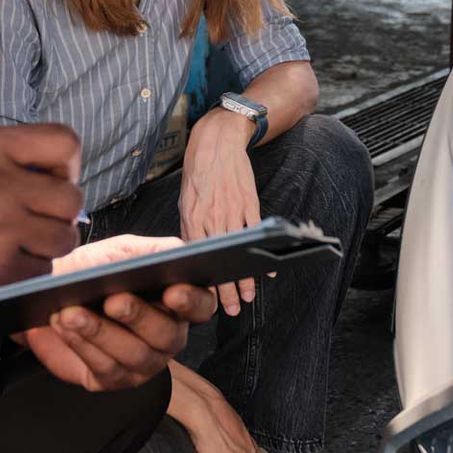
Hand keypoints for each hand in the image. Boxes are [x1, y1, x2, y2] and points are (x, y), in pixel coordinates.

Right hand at [0, 125, 82, 310]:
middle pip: (71, 197)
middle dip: (57, 209)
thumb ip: (5, 155)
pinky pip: (40, 271)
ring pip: (63, 238)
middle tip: (34, 216)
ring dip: (46, 242)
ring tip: (16, 241)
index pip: (64, 142)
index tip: (55, 178)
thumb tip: (52, 173)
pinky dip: (26, 270)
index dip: (67, 164)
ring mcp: (0, 232)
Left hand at [19, 236, 216, 391]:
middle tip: (112, 300)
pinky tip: (65, 325)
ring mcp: (143, 363)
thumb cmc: (91, 271)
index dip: (193, 302)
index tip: (173, 291)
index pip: (202, 306)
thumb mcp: (120, 251)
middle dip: (139, 316)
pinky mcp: (113, 379)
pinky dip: (83, 345)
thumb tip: (177, 252)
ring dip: (101, 332)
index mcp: (176, 303)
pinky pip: (106, 368)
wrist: (52, 296)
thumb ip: (151, 251)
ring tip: (72, 312)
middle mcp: (167, 337)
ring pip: (135, 355)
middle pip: (168, 335)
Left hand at [178, 110, 260, 315]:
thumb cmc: (198, 174)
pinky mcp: (249, 203)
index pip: (200, 258)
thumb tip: (195, 253)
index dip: (206, 280)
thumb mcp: (186, 201)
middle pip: (221, 259)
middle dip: (227, 287)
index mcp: (193, 218)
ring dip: (246, 276)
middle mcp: (212, 217)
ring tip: (249, 296)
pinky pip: (256, 233)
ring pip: (240, 250)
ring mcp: (232, 211)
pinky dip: (262, 252)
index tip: (210, 300)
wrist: (217, 144)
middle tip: (232, 308)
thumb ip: (191, 227)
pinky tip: (267, 270)